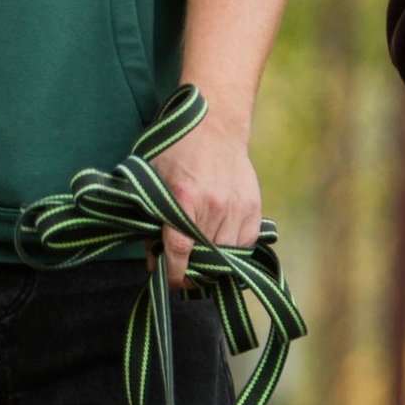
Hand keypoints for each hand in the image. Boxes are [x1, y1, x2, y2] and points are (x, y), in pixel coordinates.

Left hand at [156, 112, 262, 285]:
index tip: (166, 280)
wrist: (214, 124)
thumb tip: (154, 257)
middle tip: (181, 271)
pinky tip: (219, 246)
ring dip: (212, 263)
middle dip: (190, 272)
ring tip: (199, 259)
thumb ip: (150, 219)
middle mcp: (215, 205)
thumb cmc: (175, 150)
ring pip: (227, 257)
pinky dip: (232, 252)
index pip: (180, 251)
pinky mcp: (253, 208)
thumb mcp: (151, 178)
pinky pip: (245, 245)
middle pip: (204, 259)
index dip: (172, 274)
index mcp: (185, 197)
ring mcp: (238, 207)